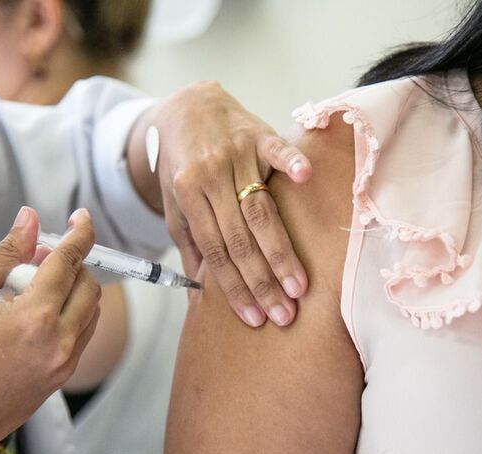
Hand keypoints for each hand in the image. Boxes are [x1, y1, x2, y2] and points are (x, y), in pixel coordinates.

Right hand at [0, 207, 100, 453]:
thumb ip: (5, 255)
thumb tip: (29, 219)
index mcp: (35, 316)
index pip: (71, 260)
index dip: (80, 232)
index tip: (80, 217)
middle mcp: (60, 339)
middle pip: (89, 284)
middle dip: (71, 264)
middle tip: (37, 260)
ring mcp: (66, 361)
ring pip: (91, 310)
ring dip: (73, 290)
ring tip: (31, 290)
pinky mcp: (65, 376)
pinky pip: (82, 333)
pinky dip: (70, 315)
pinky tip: (35, 316)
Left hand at [141, 81, 311, 327]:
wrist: (187, 107)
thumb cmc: (183, 164)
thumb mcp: (176, 205)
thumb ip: (190, 244)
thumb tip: (197, 294)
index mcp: (188, 196)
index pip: (214, 251)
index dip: (234, 287)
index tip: (253, 318)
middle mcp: (210, 176)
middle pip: (239, 238)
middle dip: (261, 281)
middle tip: (283, 314)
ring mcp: (236, 154)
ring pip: (260, 209)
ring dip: (280, 250)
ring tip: (299, 285)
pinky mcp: (258, 133)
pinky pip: (277, 150)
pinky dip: (290, 161)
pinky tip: (305, 177)